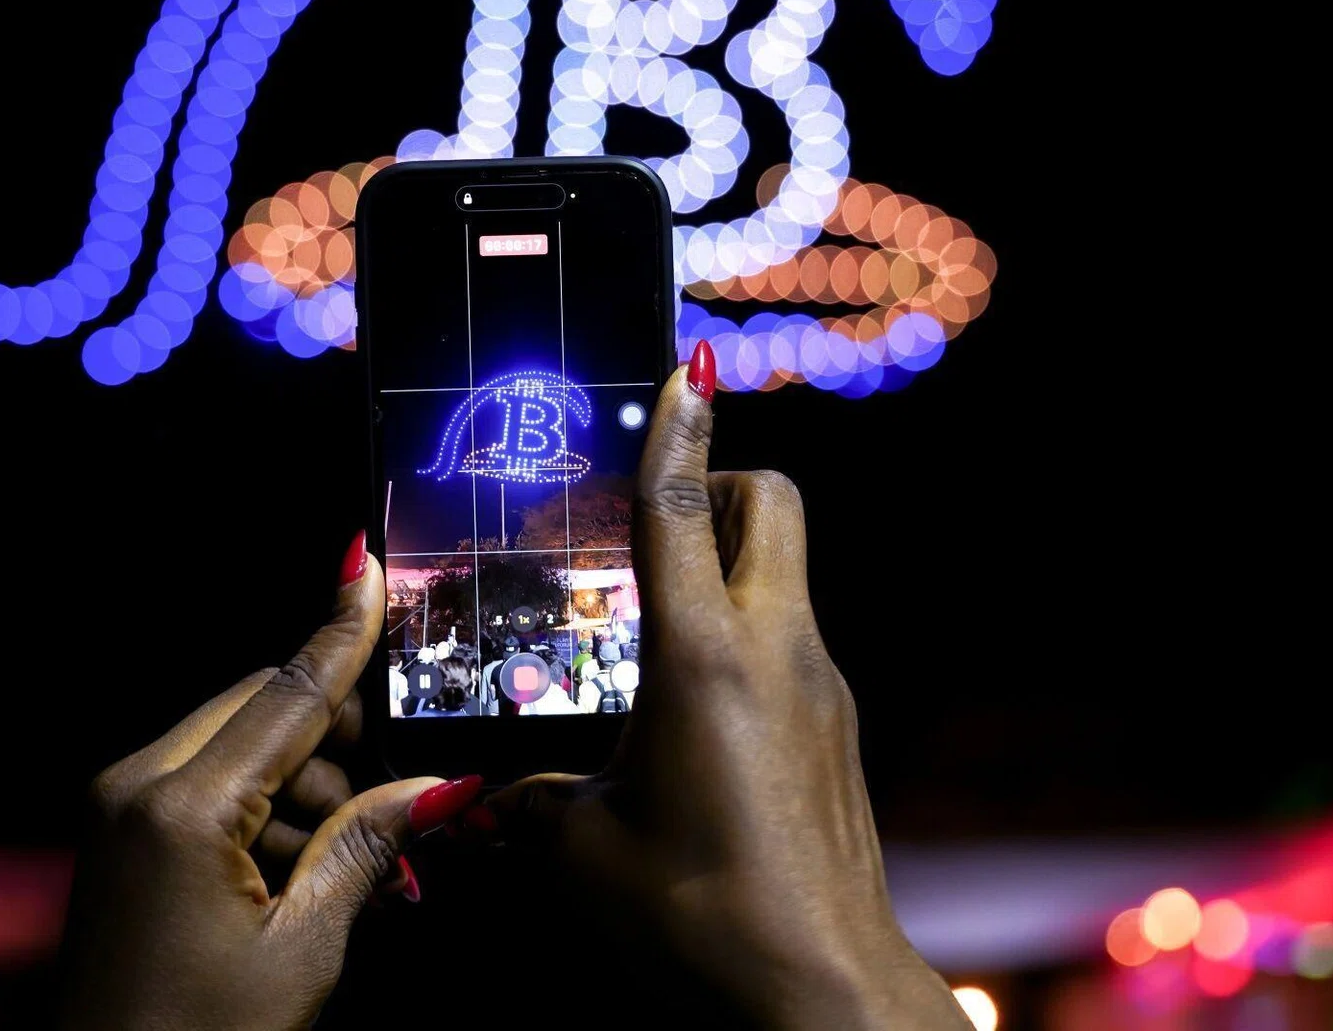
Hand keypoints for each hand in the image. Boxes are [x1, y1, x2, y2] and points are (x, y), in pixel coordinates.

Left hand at [57, 533, 482, 1030]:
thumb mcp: (303, 948)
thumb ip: (368, 848)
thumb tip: (440, 788)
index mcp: (182, 808)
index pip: (287, 693)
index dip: (340, 632)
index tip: (365, 565)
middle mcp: (137, 786)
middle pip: (261, 708)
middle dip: (331, 744)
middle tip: (382, 810)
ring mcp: (118, 808)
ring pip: (237, 744)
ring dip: (300, 787)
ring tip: (338, 875)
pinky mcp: (117, 834)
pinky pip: (205, 782)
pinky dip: (261, 810)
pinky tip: (295, 880)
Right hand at [482, 343, 969, 1030]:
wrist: (825, 994)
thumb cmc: (703, 920)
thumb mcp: (583, 856)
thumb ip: (532, 802)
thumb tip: (495, 797)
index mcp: (707, 658)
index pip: (686, 508)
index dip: (676, 429)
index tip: (681, 364)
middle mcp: (778, 651)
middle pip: (773, 505)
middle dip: (717, 480)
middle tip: (648, 516)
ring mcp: (822, 689)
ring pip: (786, 573)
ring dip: (726, 563)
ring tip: (648, 621)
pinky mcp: (837, 733)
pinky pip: (788, 642)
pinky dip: (742, 635)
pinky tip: (687, 708)